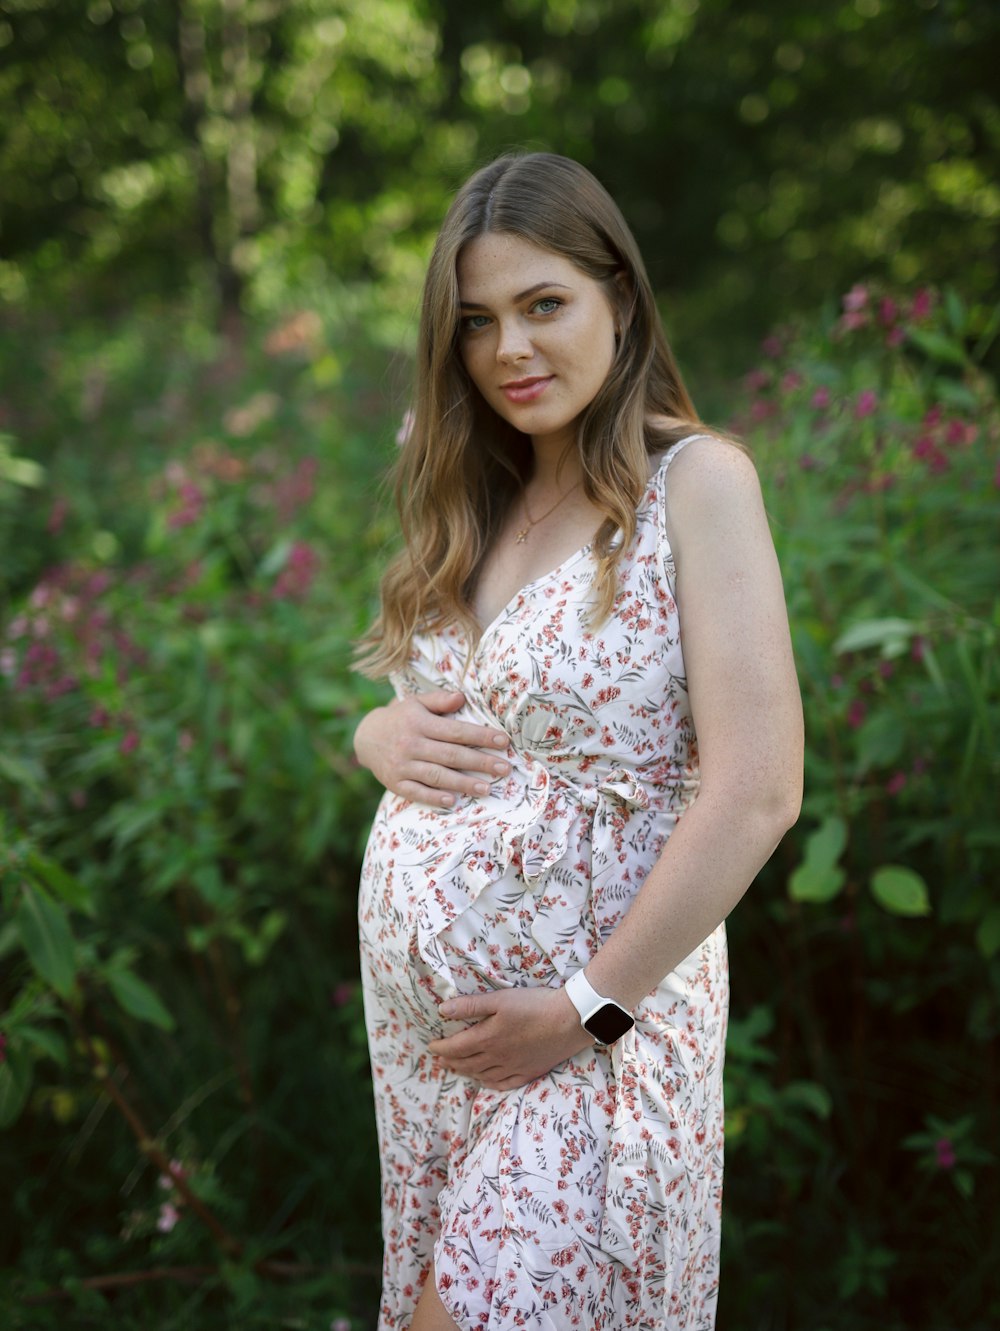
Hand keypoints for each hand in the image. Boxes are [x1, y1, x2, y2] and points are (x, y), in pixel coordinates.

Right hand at [353, 689, 510, 806]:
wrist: (366, 738)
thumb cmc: (401, 718)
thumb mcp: (416, 702)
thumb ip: (439, 700)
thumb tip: (462, 697)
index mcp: (419, 723)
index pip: (456, 731)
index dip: (481, 736)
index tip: (503, 741)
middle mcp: (411, 744)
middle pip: (451, 755)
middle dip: (480, 762)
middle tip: (505, 769)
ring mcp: (402, 765)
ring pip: (437, 776)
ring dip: (463, 783)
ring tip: (487, 788)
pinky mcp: (395, 783)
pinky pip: (417, 792)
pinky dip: (434, 797)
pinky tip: (453, 801)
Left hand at [428, 986, 594, 1090]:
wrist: (569, 1021)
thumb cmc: (534, 1005)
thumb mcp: (499, 999)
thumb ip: (470, 1006)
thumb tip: (442, 1011)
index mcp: (487, 1038)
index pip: (456, 1048)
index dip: (441, 1048)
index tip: (431, 1047)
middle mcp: (497, 1057)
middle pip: (467, 1063)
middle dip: (451, 1062)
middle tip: (441, 1060)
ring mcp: (513, 1067)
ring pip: (483, 1075)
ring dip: (467, 1072)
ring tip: (458, 1069)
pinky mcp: (529, 1072)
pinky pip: (504, 1084)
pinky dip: (490, 1083)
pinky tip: (487, 1081)